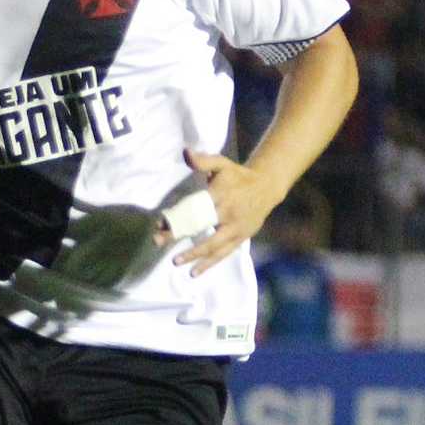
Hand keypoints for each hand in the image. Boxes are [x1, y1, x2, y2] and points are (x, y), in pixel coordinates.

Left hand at [155, 149, 285, 274]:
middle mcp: (227, 213)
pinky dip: (209, 263)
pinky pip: (223, 253)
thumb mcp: (222, 164)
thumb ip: (203, 160)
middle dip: (178, 235)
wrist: (267, 187)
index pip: (194, 207)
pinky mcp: (240, 238)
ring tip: (175, 262)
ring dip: (193, 254)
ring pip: (212, 245)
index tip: (160, 222)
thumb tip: (186, 153)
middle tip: (157, 242)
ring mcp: (235, 228)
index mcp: (220, 194)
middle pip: (199, 226)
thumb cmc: (238, 176)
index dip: (177, 215)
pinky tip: (194, 272)